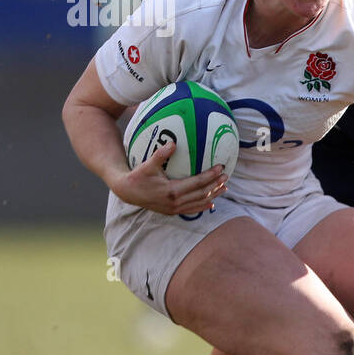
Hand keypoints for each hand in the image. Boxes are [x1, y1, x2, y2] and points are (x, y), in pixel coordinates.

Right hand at [111, 141, 227, 214]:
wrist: (127, 192)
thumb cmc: (137, 176)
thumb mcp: (147, 164)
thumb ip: (160, 154)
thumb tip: (173, 143)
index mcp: (171, 191)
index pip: (197, 183)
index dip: (210, 175)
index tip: (220, 168)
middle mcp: (174, 202)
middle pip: (201, 193)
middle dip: (215, 185)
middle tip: (226, 176)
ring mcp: (174, 209)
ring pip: (199, 203)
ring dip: (213, 195)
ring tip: (224, 187)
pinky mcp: (172, 211)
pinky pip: (191, 209)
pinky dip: (203, 206)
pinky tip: (211, 202)